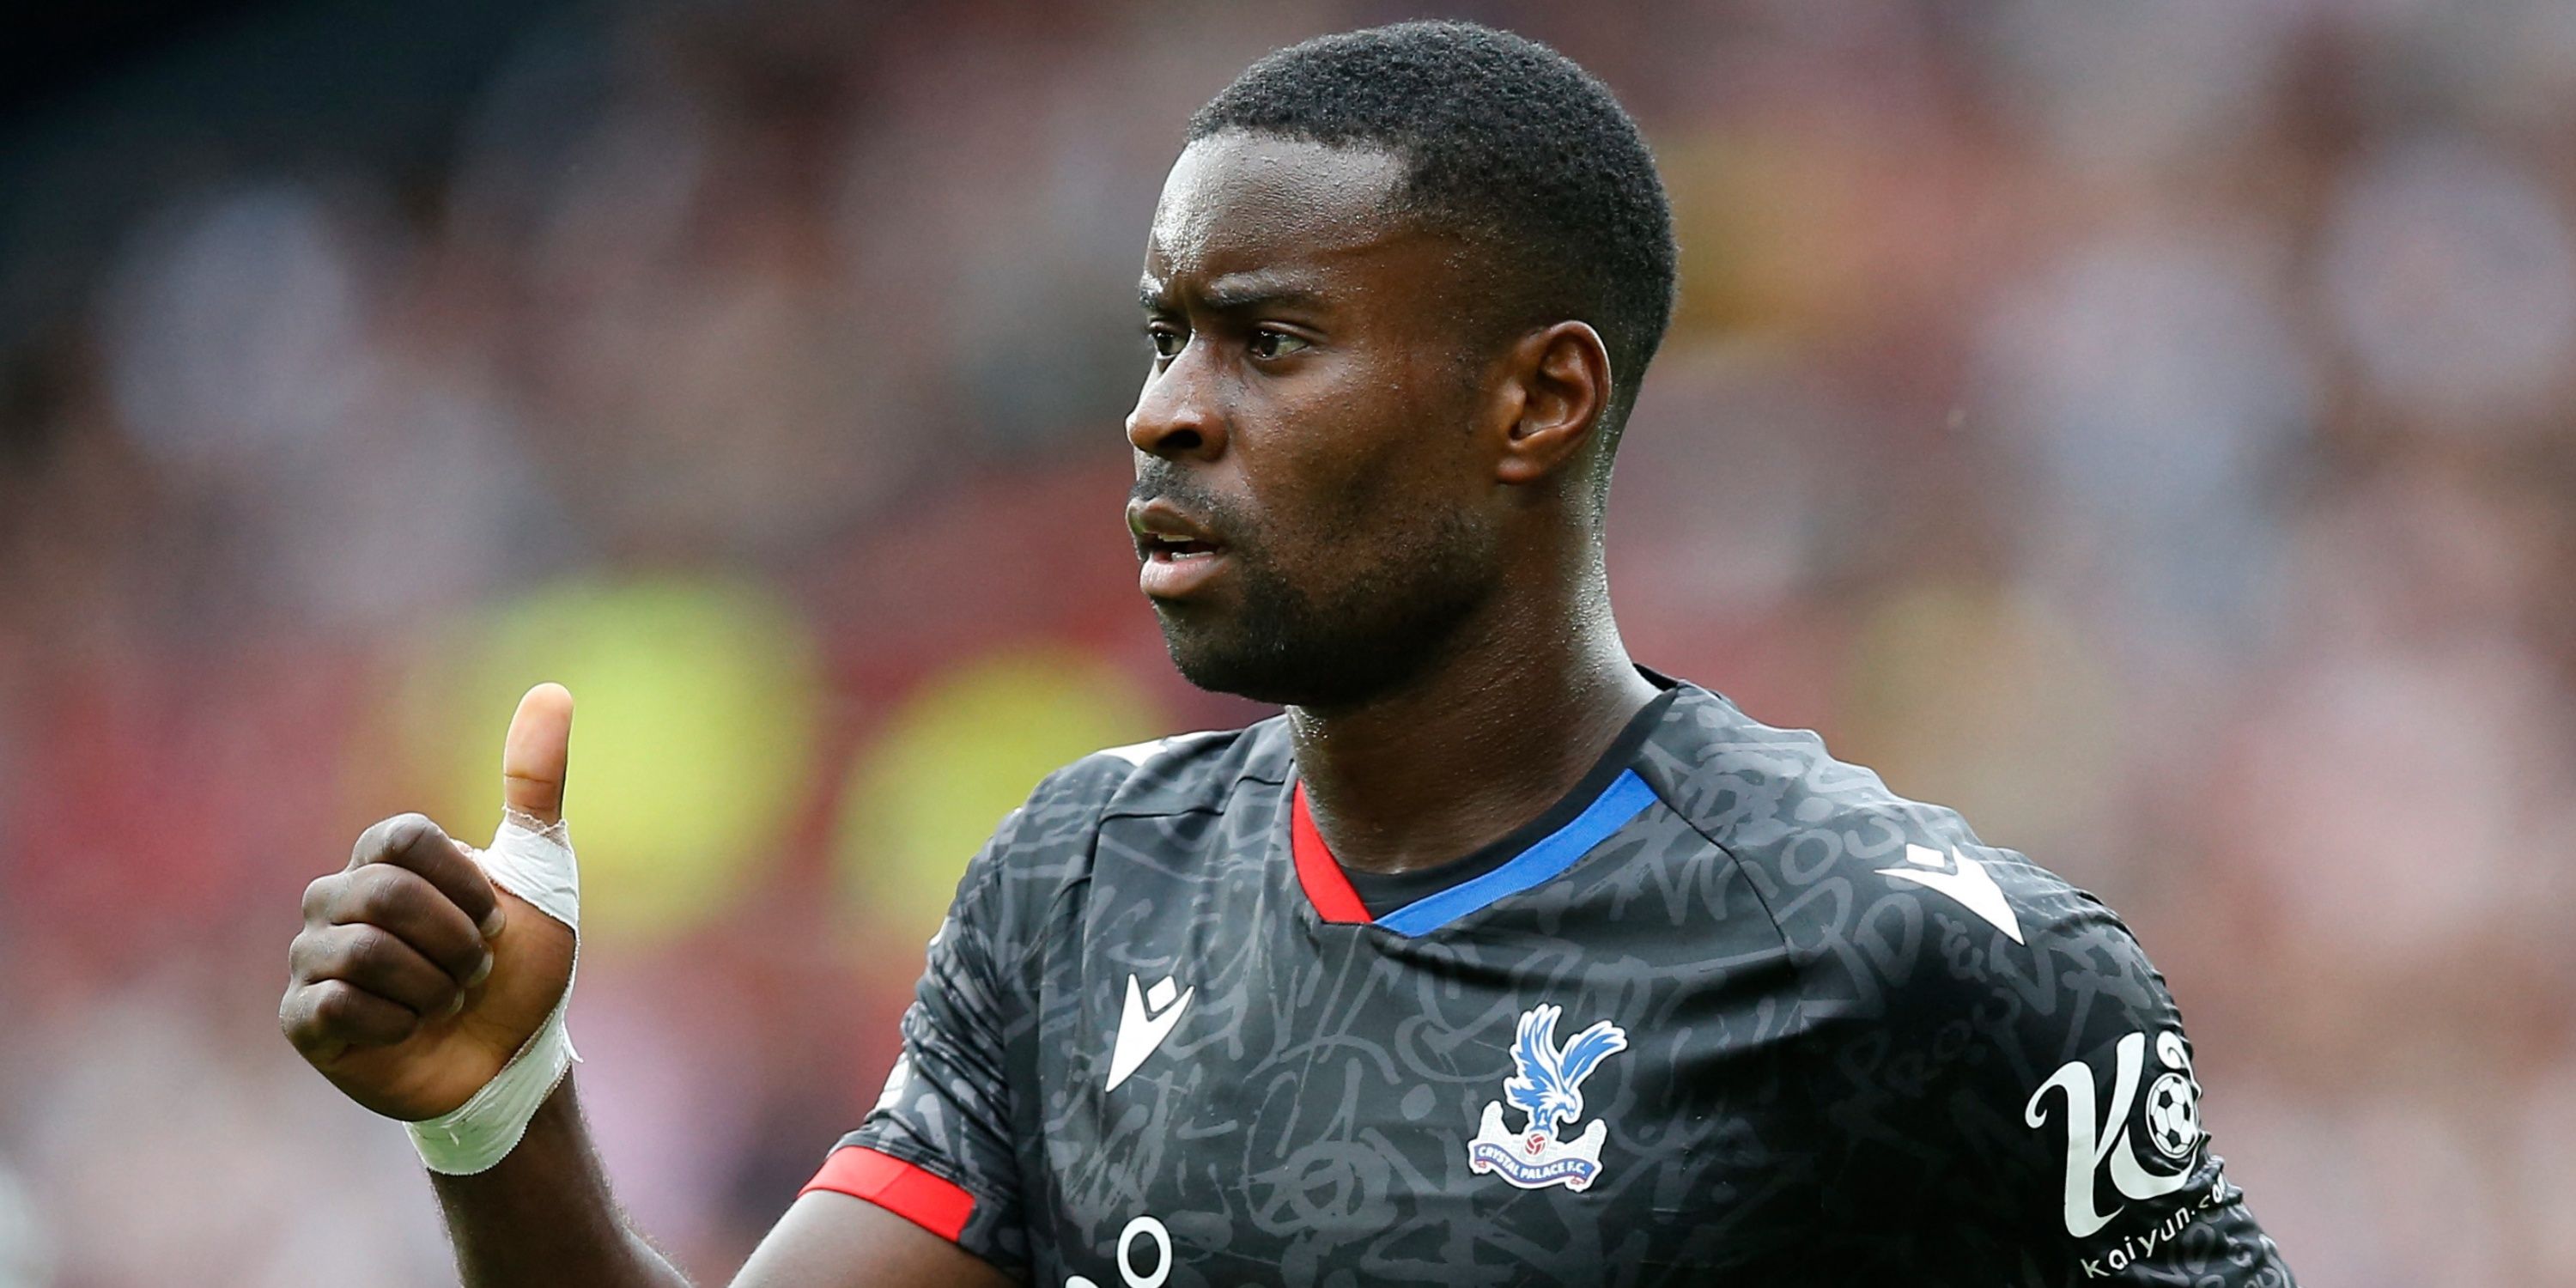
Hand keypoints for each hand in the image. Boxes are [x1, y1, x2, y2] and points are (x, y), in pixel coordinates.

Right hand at [280, 684, 578, 1121]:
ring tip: (444, 1003)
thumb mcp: (542, 871)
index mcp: (384, 858)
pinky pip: (339, 1004)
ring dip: (434, 988)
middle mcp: (334, 897)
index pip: (403, 837)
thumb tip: (551, 692)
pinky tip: (407, 1031)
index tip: (493, 921)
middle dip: (455, 944)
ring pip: (367, 953)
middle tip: (473, 973)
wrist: (511, 1061)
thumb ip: (536, 784)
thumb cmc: (523, 967)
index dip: (464, 886)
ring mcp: (311, 957)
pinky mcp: (301, 1018)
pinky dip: (398, 1023)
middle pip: (386, 895)